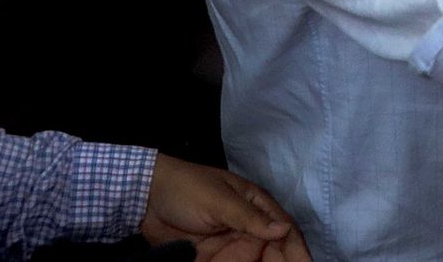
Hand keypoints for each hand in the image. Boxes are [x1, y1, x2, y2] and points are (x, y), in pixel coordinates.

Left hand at [142, 156, 310, 261]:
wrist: (145, 198)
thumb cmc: (186, 188)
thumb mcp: (220, 200)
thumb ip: (250, 218)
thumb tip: (284, 229)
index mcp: (255, 205)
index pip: (284, 230)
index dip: (297, 249)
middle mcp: (248, 227)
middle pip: (273, 251)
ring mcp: (231, 244)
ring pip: (256, 261)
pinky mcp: (213, 258)